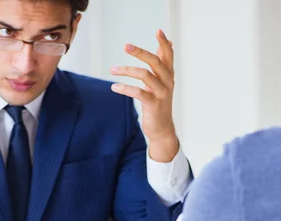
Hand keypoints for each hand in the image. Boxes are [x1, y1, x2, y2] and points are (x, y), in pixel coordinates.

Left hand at [110, 29, 178, 161]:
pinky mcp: (153, 105)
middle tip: (125, 46)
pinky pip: (138, 92)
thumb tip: (167, 44)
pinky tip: (114, 87)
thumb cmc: (159, 104)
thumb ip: (162, 64)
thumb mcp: (162, 82)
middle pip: (155, 62)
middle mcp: (167, 83)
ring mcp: (161, 94)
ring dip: (126, 70)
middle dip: (140, 52)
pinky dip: (124, 88)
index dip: (163, 43)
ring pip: (145, 75)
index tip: (158, 31)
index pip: (168, 56)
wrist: (162, 129)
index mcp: (169, 76)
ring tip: (112, 70)